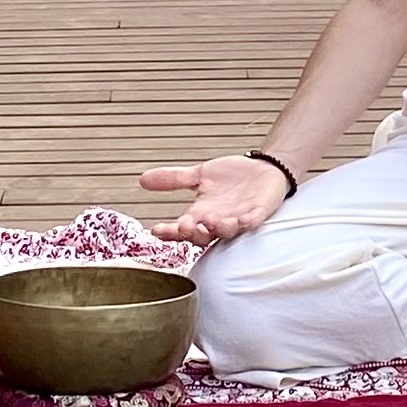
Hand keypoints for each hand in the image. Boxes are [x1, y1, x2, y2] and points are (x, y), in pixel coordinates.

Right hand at [139, 154, 291, 245]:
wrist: (264, 169)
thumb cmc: (232, 177)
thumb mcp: (200, 174)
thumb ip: (174, 179)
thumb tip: (142, 179)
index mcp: (202, 214)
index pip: (182, 228)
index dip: (169, 231)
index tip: (156, 230)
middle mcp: (218, 221)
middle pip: (202, 236)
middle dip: (193, 233)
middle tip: (185, 225)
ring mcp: (238, 219)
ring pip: (227, 232)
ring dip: (219, 228)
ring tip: (212, 221)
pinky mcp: (258, 213)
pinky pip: (253, 222)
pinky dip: (248, 222)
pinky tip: (243, 220)